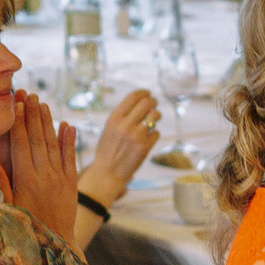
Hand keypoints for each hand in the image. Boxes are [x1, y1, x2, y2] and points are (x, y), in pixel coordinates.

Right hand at [0, 91, 79, 240]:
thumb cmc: (26, 229)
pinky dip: (69, 141)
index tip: (15, 104)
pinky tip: (67, 125)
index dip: (18, 123)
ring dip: (48, 122)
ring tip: (43, 103)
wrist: (55, 246)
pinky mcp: (71, 183)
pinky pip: (70, 158)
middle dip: (32, 115)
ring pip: (53, 144)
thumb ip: (0, 184)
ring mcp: (59, 178)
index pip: (21, 144)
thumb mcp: (8, 208)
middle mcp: (43, 175)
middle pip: (37, 139)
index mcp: (25, 180)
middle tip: (28, 94)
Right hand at [82, 88, 159, 204]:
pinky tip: (148, 139)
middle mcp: (125, 125)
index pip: (133, 97)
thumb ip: (123, 115)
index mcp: (114, 118)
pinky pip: (156, 132)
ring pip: (155, 115)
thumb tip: (142, 101)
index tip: (148, 93)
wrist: (108, 172)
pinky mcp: (145, 147)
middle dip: (153, 102)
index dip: (144, 92)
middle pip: (147, 103)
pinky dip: (154, 134)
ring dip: (157, 116)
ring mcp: (136, 136)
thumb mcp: (109, 128)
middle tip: (154, 105)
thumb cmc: (108, 149)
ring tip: (153, 120)